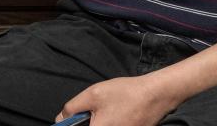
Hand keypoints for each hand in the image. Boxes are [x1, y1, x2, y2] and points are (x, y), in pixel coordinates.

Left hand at [55, 76, 181, 125]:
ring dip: (98, 123)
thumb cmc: (126, 94)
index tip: (72, 119)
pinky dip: (110, 123)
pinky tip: (116, 115)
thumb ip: (73, 107)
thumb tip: (61, 118)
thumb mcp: (94, 94)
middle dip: (86, 124)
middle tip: (92, 113)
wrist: (155, 96)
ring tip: (107, 112)